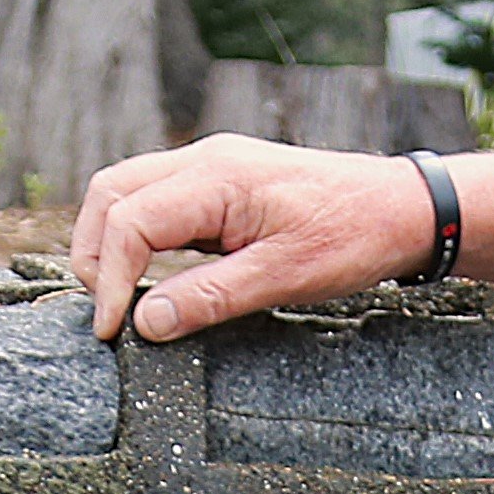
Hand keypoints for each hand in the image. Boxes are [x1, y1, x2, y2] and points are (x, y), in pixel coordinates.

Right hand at [66, 138, 442, 343]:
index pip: (128, 220)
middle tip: (105, 315)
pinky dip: (139, 238)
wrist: (401, 207)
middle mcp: (204, 162)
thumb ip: (210, 298)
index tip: (112, 331)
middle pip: (110, 193)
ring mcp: (210, 169)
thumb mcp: (284, 277)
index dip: (107, 278)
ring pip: (128, 193)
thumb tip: (148, 324)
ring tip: (120, 300)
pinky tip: (152, 278)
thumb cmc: (352, 236)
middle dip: (93, 253)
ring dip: (111, 243)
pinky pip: (159, 202)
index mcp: (216, 177)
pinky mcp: (221, 185)